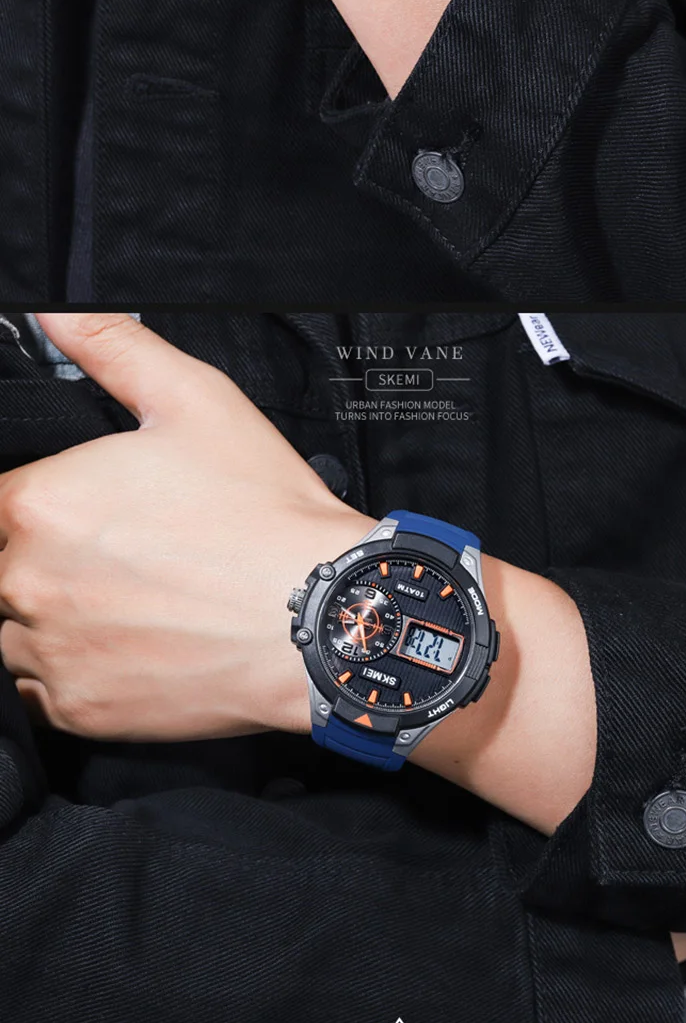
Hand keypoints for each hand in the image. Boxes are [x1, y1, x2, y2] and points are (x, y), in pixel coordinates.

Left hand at [0, 315, 372, 738]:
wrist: (317, 616)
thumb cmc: (259, 509)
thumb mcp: (192, 397)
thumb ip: (108, 344)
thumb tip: (52, 310)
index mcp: (39, 504)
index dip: (26, 500)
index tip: (73, 506)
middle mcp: (26, 584)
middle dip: (34, 552)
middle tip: (109, 547)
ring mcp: (49, 655)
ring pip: (6, 630)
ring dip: (42, 611)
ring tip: (118, 593)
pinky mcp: (76, 711)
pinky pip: (34, 690)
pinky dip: (61, 668)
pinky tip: (121, 638)